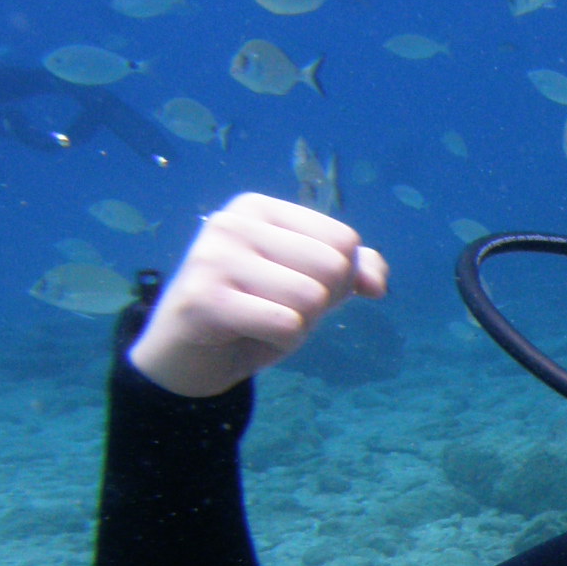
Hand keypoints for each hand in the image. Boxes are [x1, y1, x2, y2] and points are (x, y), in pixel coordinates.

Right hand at [127, 193, 388, 398]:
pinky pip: (287, 324)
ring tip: (261, 322)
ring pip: (312, 298)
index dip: (341, 279)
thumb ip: (351, 273)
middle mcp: (233, 222)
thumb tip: (378, 282)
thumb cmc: (253, 313)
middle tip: (277, 310)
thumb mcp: (310, 287)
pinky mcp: (204, 299)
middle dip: (321, 303)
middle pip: (333, 266)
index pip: (345, 241)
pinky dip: (281, 343)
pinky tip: (247, 336)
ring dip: (299, 325)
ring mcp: (213, 257)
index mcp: (259, 209)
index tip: (297, 288)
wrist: (188, 357)